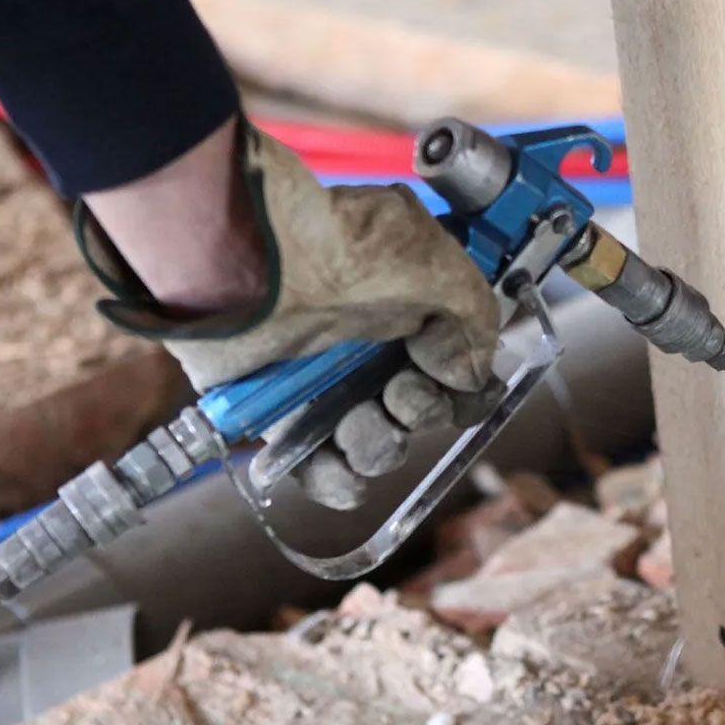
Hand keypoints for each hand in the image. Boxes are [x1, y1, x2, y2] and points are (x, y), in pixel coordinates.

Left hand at [79, 119, 501, 507]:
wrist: (250, 261)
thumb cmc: (339, 246)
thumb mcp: (435, 263)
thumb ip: (474, 319)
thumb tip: (468, 373)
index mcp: (408, 311)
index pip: (453, 372)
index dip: (460, 390)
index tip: (454, 384)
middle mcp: (368, 350)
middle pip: (416, 414)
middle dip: (417, 413)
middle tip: (398, 394)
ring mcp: (323, 384)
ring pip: (374, 447)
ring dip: (377, 446)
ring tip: (356, 420)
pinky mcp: (278, 414)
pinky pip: (318, 469)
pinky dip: (334, 479)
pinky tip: (338, 465)